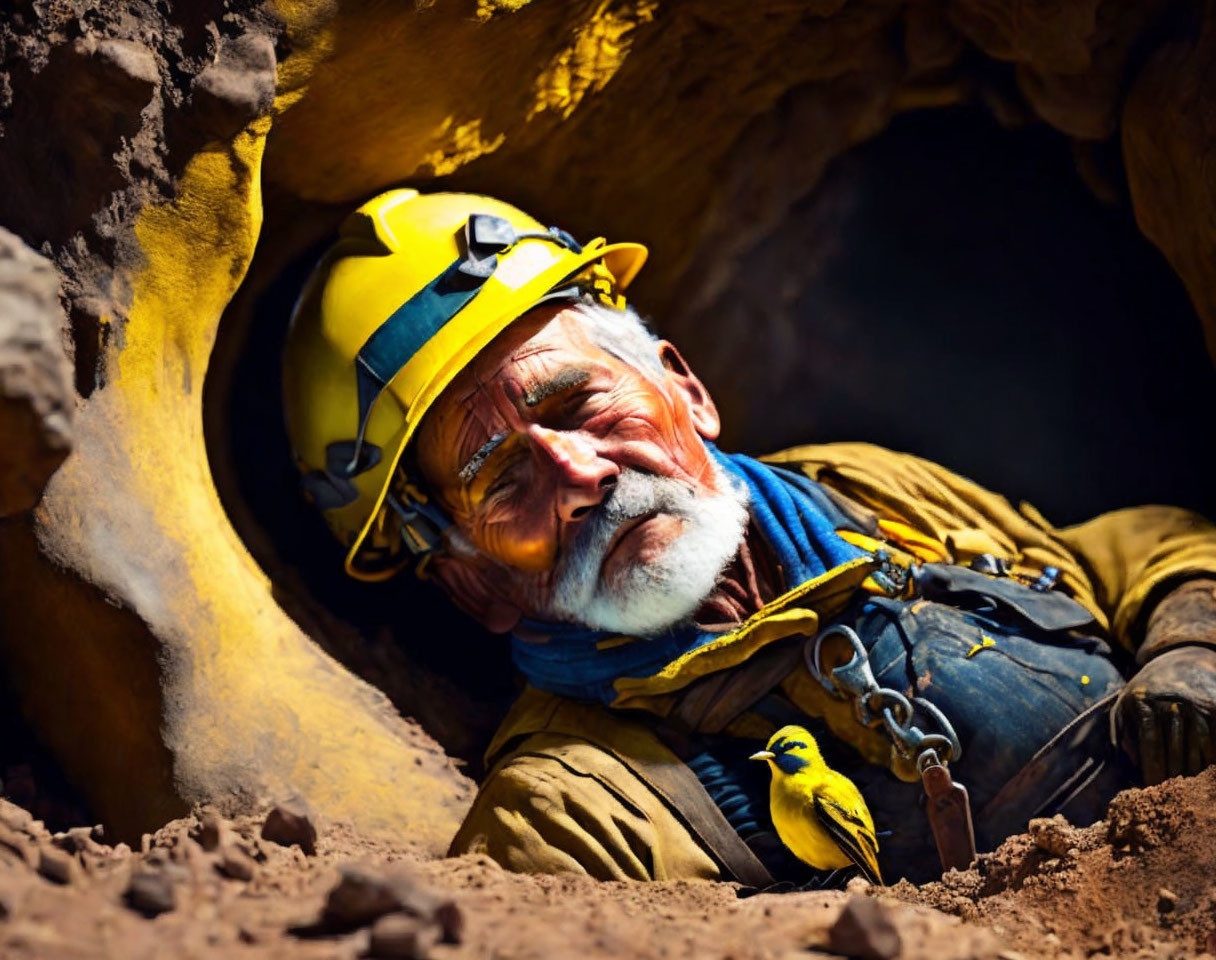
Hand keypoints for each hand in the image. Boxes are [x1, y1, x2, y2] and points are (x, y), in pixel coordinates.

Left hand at [1115, 646, 1215, 783]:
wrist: (1179, 663)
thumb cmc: (1146, 693)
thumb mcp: (1124, 707)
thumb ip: (1122, 735)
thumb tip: (1132, 767)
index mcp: (1143, 701)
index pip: (1150, 745)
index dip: (1152, 772)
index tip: (1151, 792)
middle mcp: (1172, 701)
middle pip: (1176, 752)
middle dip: (1174, 779)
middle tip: (1173, 799)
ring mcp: (1197, 704)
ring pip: (1200, 751)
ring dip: (1196, 775)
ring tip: (1191, 792)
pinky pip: (1215, 743)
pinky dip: (1212, 761)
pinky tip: (1208, 776)